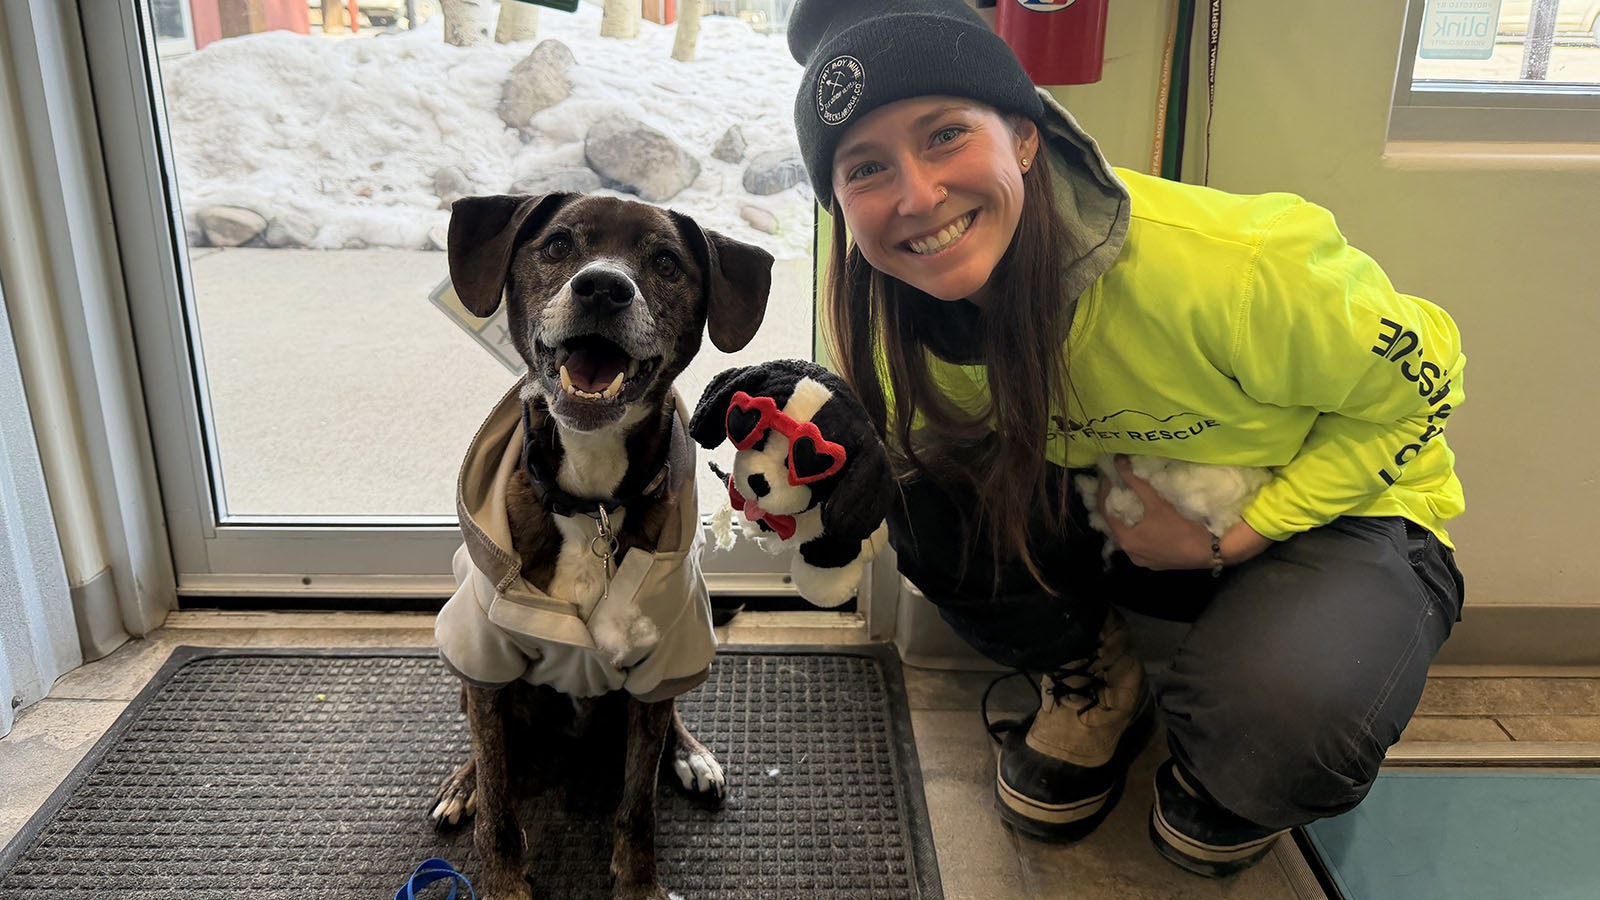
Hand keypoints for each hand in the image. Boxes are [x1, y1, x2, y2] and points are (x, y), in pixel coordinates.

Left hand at [1096, 456, 1272, 570]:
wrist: (1210, 551)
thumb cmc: (1181, 527)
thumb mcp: (1156, 502)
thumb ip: (1136, 482)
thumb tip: (1118, 461)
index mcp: (1126, 539)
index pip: (1105, 512)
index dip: (1104, 492)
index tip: (1107, 476)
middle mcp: (1130, 553)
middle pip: (1115, 524)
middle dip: (1115, 505)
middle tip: (1117, 486)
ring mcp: (1143, 560)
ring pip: (1128, 535)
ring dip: (1127, 519)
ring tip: (1130, 500)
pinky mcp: (1156, 563)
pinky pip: (1141, 543)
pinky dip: (1139, 530)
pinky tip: (1146, 521)